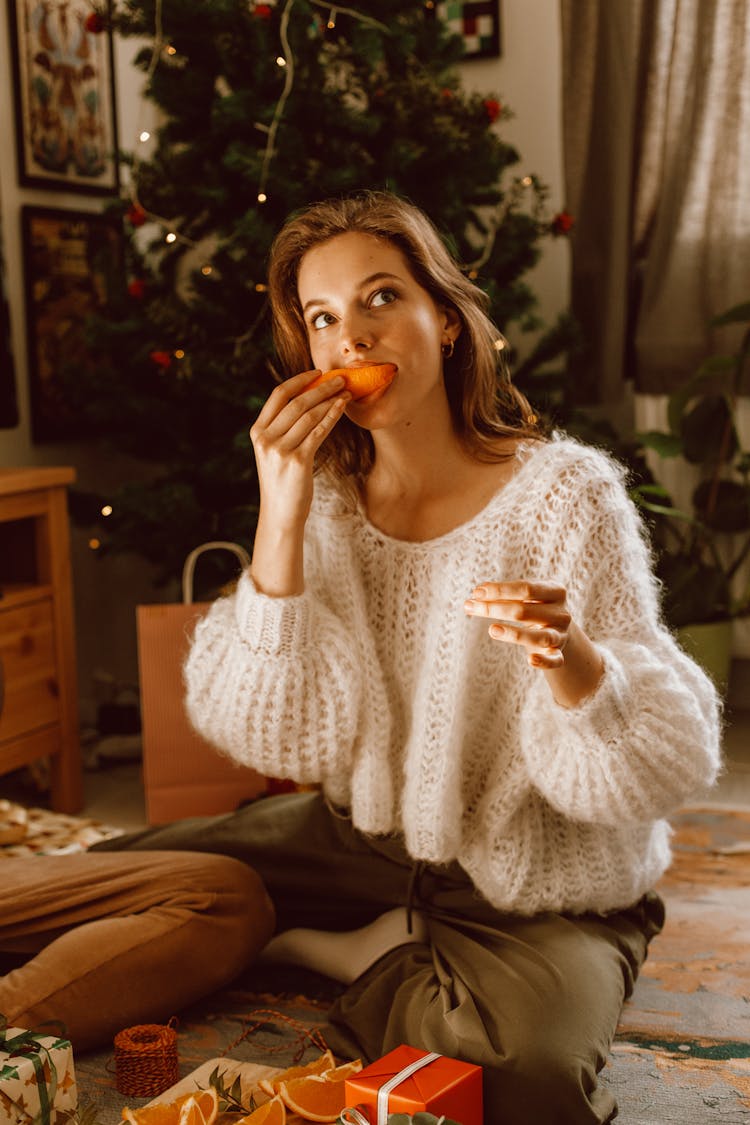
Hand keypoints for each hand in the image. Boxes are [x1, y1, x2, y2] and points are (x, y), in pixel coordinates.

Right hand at [249, 370, 350, 529]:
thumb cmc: (283, 481)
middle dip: (321, 388)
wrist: (281, 513)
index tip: (317, 373)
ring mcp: (280, 450)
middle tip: (340, 379)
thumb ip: (283, 428)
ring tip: (346, 393)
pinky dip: (332, 417)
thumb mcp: (274, 452)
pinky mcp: (298, 461)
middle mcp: (266, 439)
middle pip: (296, 403)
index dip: (299, 380)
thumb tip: (309, 399)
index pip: (278, 396)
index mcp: (258, 432)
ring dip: (330, 401)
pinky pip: (318, 432)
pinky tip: (342, 408)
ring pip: (309, 416)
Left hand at [463, 581, 571, 668]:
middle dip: (493, 609)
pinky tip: (530, 660)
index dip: (500, 590)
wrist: (557, 628)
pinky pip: (555, 660)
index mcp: (556, 592)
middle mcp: (561, 613)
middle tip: (469, 606)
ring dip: (514, 634)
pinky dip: (544, 662)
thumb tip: (478, 593)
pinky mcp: (558, 654)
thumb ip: (504, 593)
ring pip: (539, 637)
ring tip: (491, 630)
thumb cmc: (534, 606)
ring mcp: (560, 635)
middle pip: (524, 611)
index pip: (526, 589)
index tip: (476, 593)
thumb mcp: (525, 596)